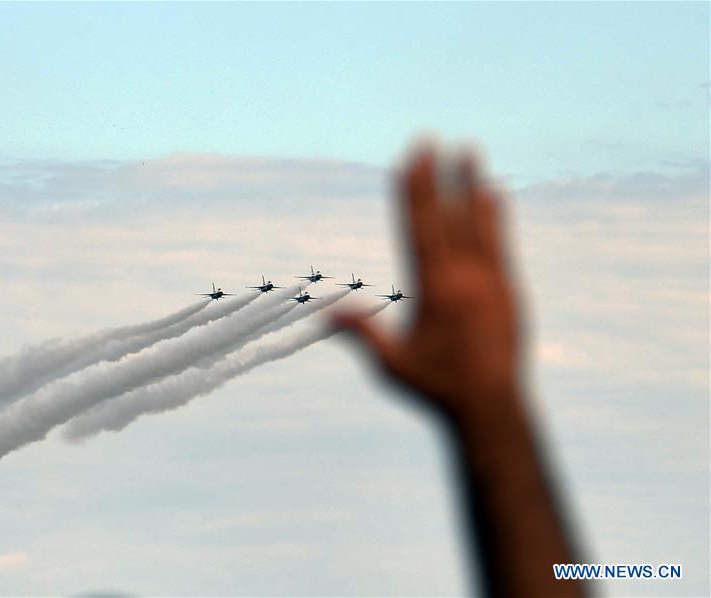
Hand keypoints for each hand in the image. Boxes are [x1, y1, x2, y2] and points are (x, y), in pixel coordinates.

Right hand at [336, 144, 519, 424]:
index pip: (420, 229)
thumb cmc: (436, 388)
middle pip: (448, 217)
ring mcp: (491, 281)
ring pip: (480, 223)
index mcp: (433, 290)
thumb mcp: (392, 365)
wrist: (491, 407)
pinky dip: (496, 217)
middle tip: (431, 140)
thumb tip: (329, 311)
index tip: (409, 161)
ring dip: (471, 185)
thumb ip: (364, 334)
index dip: (414, 192)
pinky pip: (501, 243)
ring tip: (469, 151)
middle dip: (437, 177)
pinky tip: (495, 195)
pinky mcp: (510, 290)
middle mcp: (464, 278)